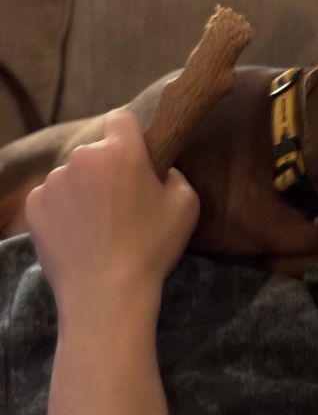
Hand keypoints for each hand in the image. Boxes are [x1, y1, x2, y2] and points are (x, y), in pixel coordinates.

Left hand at [25, 108, 199, 326]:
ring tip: (97, 224)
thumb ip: (173, 173)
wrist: (105, 296)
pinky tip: (77, 233)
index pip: (121, 119)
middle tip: (121, 201)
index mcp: (122, 151)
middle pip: (96, 151)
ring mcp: (53, 182)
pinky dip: (62, 209)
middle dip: (107, 168)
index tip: (136, 159)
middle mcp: (83, 158)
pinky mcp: (34, 207)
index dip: (130, 136)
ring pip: (72, 174)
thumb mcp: (187, 203)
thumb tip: (158, 170)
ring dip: (83, 188)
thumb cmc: (151, 248)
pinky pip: (51, 197)